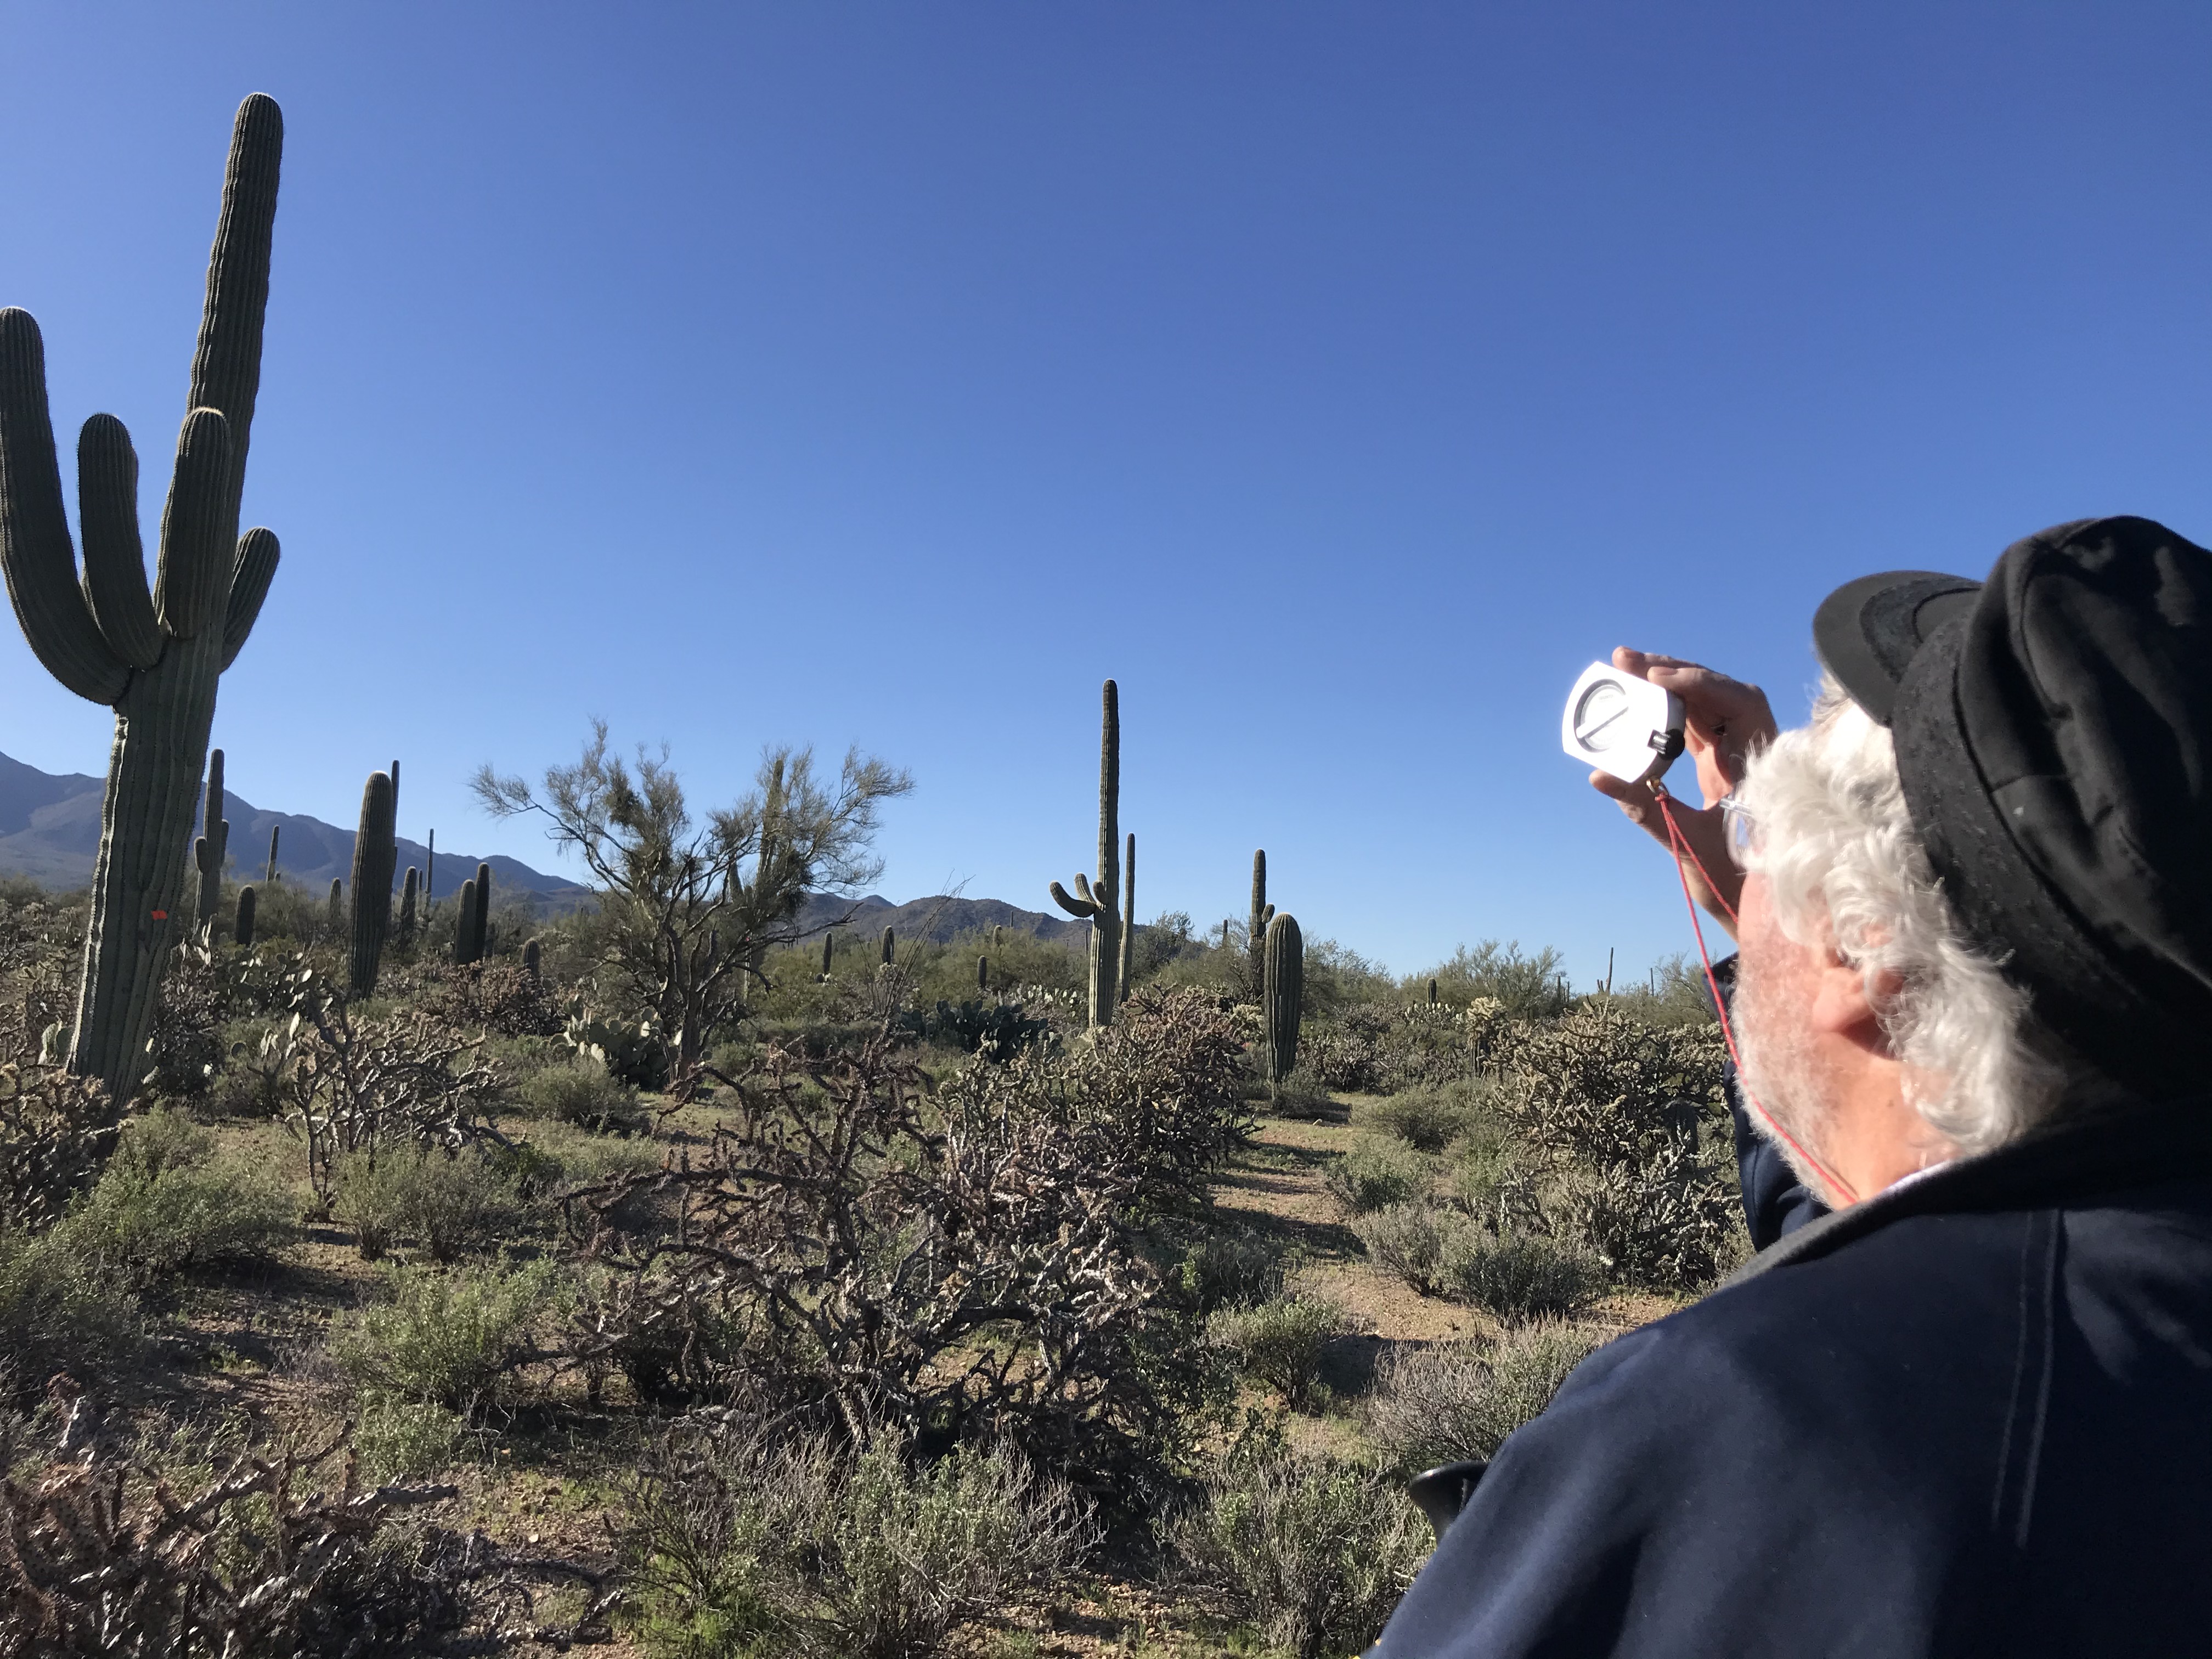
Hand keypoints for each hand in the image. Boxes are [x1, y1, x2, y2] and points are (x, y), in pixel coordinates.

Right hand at [1588, 648, 1776, 932]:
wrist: (1763, 907)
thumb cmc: (1737, 881)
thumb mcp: (1687, 842)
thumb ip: (1643, 808)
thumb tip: (1598, 776)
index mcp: (1759, 766)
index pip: (1737, 701)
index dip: (1699, 682)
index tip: (1658, 677)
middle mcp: (1753, 753)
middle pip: (1717, 693)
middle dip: (1673, 671)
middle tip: (1625, 658)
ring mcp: (1738, 757)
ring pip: (1707, 704)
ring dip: (1669, 684)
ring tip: (1627, 668)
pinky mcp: (1723, 767)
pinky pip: (1698, 725)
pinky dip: (1670, 709)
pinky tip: (1641, 698)